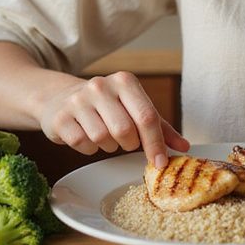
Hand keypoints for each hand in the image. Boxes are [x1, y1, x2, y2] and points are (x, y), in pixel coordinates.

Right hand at [38, 71, 189, 167]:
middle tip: (124, 140)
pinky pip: (83, 145)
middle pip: (125, 130)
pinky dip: (89, 149)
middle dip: (129, 144)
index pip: (147, 116)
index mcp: (124, 81)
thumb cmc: (106, 106)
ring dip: (108, 146)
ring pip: (103, 139)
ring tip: (104, 135)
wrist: (59, 98)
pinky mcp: (61, 117)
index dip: (156, 143)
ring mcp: (78, 100)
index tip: (161, 163)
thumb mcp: (133, 108)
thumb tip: (184, 147)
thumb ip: (160, 127)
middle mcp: (100, 86)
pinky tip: (86, 136)